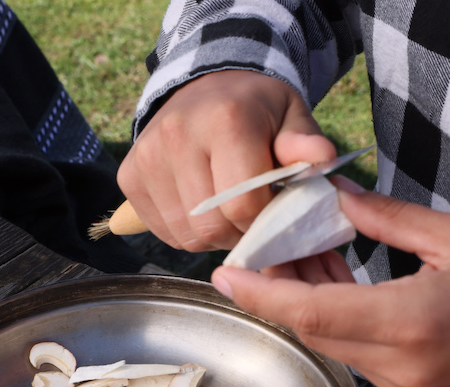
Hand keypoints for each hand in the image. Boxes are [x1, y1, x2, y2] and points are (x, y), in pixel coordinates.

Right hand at [118, 70, 335, 251]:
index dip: (265, 219)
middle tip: (251, 213)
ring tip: (226, 210)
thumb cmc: (256, 110)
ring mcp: (147, 158)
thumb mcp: (290, 116)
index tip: (272, 206)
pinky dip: (187, 231)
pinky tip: (200, 208)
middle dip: (239, 231)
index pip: (244, 205)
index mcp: (224, 120)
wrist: (206, 88)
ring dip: (213, 236)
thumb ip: (304, 142)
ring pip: (187, 235)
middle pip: (213, 225)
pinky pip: (164, 231)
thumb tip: (320, 158)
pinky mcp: (130, 177)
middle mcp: (177, 136)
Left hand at [208, 189, 449, 386]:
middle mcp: (403, 368)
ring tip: (311, 258)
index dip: (262, 295)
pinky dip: (348, 326)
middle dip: (284, 292)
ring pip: (339, 347)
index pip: (313, 314)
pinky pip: (364, 361)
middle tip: (269, 247)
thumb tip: (336, 201)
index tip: (225, 273)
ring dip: (317, 307)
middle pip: (318, 331)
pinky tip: (347, 289)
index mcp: (413, 324)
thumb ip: (388, 221)